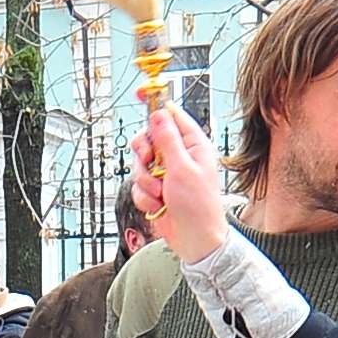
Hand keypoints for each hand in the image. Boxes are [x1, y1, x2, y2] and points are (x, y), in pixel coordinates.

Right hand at [133, 98, 234, 261]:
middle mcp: (179, 157)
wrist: (195, 241)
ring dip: (145, 182)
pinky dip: (145, 196)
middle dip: (144, 155)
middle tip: (149, 162)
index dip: (156, 108)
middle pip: (149, 139)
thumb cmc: (198, 207)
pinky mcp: (156, 190)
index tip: (142, 96)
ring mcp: (167, 174)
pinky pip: (138, 185)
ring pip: (140, 164)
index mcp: (194, 145)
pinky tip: (159, 206)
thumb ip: (167, 139)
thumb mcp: (182, 168)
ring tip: (161, 194)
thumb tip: (158, 113)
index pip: (172, 116)